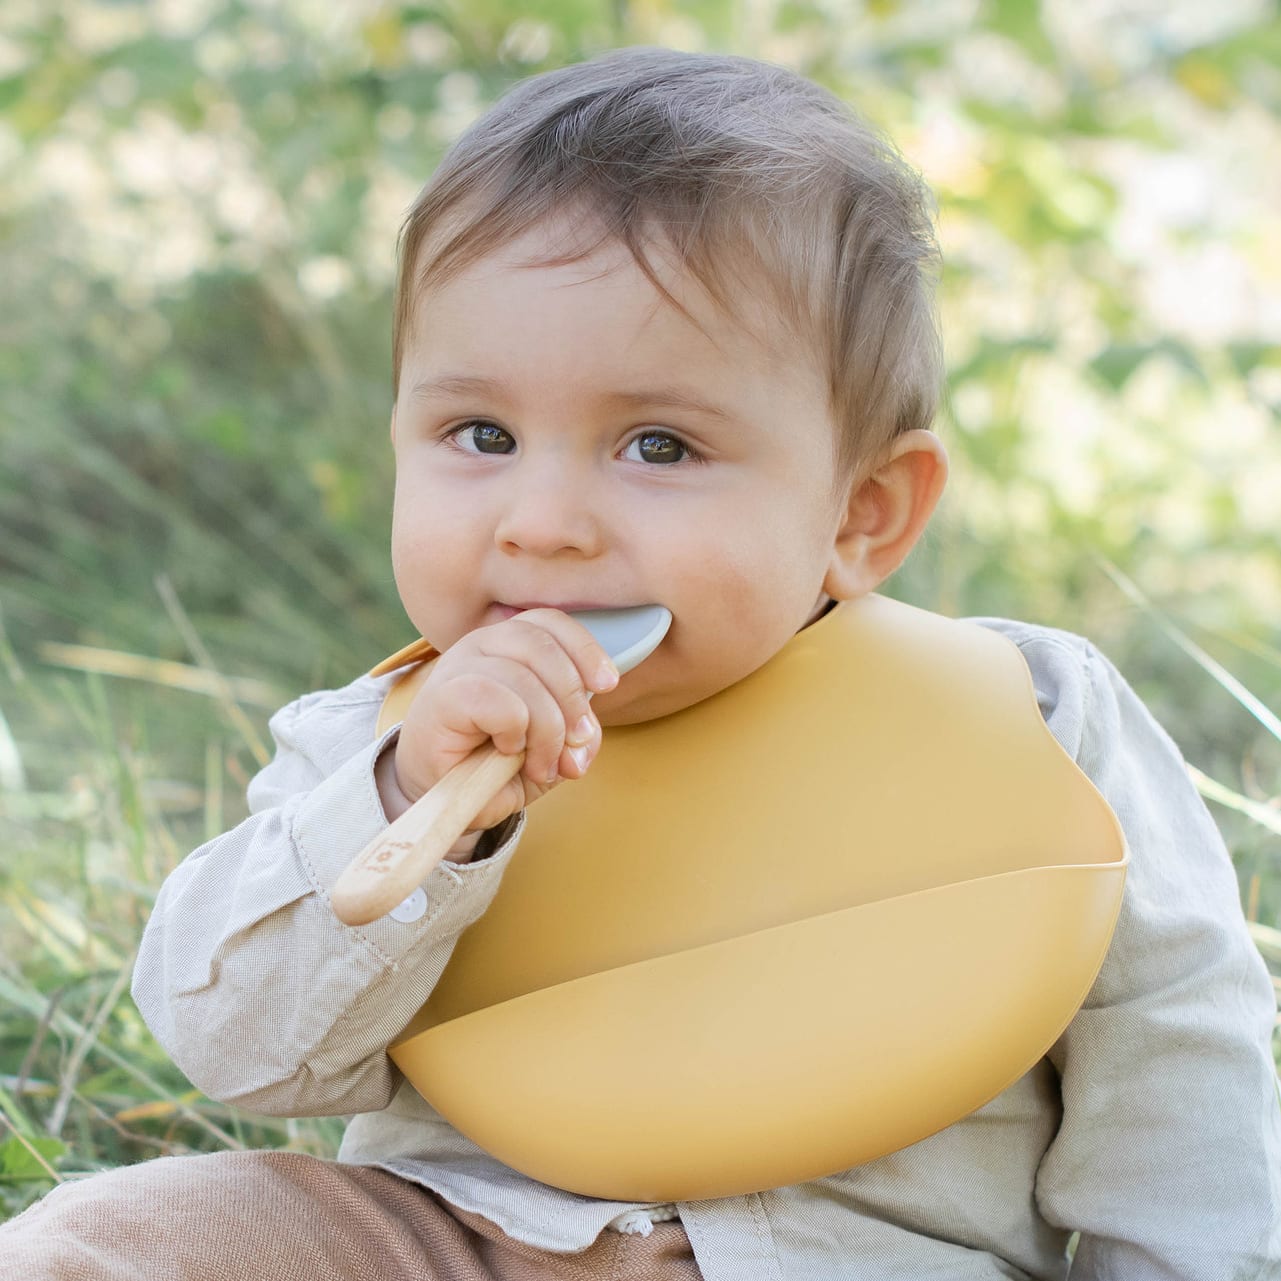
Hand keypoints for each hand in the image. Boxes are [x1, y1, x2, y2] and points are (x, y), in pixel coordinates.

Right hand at [377, 610, 618, 854]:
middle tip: (573, 745)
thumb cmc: (492, 762)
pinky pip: (499, 701)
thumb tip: (585, 740)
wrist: (436, 792)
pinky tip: (507, 750)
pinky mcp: (442, 698)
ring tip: (541, 764)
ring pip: (524, 678)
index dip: (584, 649)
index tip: (608, 685)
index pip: (550, 623)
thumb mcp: (549, 749)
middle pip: (542, 647)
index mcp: (508, 644)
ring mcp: (457, 667)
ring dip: (546, 729)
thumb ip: (576, 737)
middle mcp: (480, 645)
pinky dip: (515, 731)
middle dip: (571, 700)